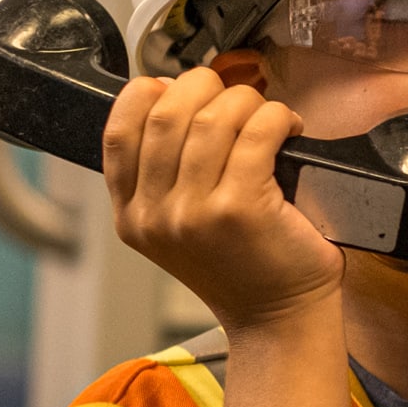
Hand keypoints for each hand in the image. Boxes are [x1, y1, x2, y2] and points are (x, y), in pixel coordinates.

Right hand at [102, 69, 341, 330]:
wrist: (278, 319)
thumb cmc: (240, 265)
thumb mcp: (175, 226)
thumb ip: (161, 171)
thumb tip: (168, 90)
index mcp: (131, 216)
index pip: (119, 131)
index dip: (149, 93)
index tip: (181, 90)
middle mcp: (155, 216)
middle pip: (167, 113)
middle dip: (205, 87)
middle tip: (235, 99)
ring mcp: (194, 214)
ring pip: (213, 118)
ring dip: (247, 102)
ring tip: (267, 119)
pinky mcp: (240, 209)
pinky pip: (257, 132)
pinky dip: (278, 118)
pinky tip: (288, 130)